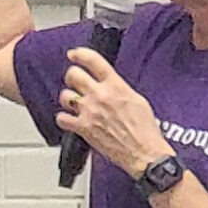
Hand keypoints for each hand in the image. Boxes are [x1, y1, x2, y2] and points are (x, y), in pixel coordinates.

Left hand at [58, 45, 172, 179]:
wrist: (143, 152)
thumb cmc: (145, 130)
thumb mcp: (137, 100)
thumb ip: (120, 89)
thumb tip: (111, 85)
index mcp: (115, 85)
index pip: (93, 60)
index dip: (80, 54)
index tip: (74, 54)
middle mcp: (100, 95)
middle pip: (73, 75)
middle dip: (72, 76)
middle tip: (74, 80)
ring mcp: (89, 111)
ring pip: (65, 95)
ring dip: (67, 97)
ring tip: (73, 102)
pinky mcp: (83, 128)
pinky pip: (62, 118)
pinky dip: (63, 118)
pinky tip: (69, 119)